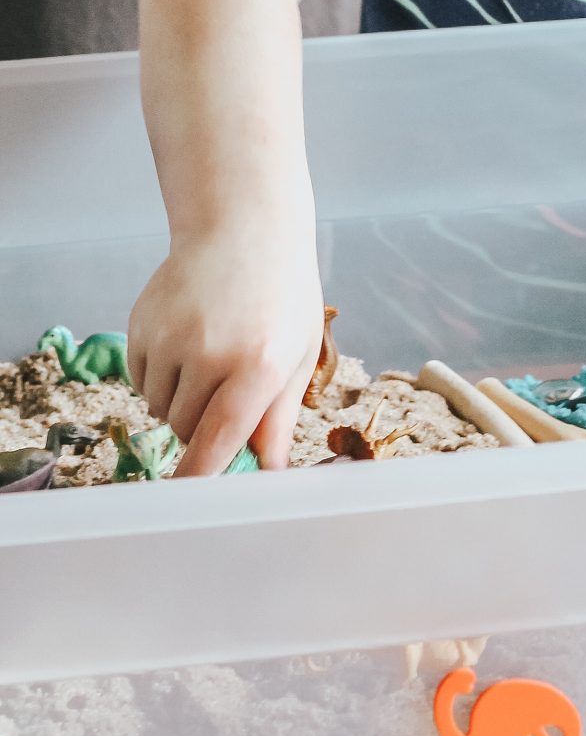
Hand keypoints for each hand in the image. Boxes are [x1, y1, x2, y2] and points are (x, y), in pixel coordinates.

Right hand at [127, 225, 323, 477]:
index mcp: (257, 365)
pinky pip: (140, 380)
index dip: (200, 479)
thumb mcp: (295, 354)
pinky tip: (186, 340)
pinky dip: (159, 375)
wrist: (244, 228)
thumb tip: (267, 473)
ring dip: (180, 400)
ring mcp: (169, 337)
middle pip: (186, 429)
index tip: (187, 507)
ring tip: (210, 357)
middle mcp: (210, 353)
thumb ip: (276, 418)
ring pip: (160, 408)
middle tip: (227, 389)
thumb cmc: (281, 296)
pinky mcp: (141, 325)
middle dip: (203, 426)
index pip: (218, 440)